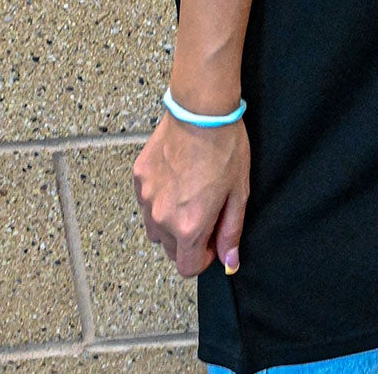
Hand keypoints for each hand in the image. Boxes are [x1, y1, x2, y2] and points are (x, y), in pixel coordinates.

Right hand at [133, 111, 249, 277]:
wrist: (201, 111)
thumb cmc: (225, 148)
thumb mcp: (238, 192)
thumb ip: (230, 231)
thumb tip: (229, 263)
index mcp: (188, 226)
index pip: (187, 267)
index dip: (204, 257)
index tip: (213, 240)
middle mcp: (161, 218)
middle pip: (170, 249)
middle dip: (189, 240)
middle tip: (206, 211)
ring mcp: (146, 198)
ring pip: (155, 227)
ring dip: (171, 221)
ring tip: (191, 193)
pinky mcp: (138, 178)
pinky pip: (147, 201)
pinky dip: (160, 197)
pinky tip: (177, 176)